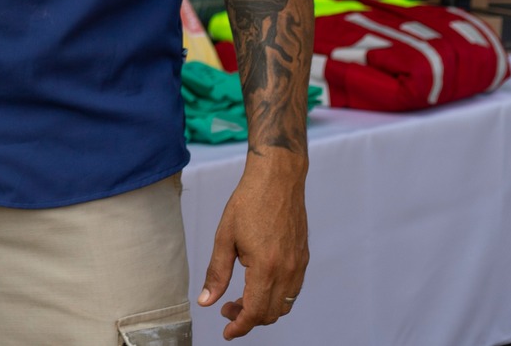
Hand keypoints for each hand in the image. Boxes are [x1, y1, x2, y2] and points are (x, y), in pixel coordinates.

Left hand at [199, 156, 307, 337]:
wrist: (278, 180)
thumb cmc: (248, 203)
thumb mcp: (224, 238)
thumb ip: (216, 273)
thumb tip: (206, 302)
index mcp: (266, 268)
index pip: (255, 312)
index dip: (239, 327)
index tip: (226, 332)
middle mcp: (288, 271)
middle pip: (271, 314)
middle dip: (248, 318)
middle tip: (226, 308)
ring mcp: (299, 266)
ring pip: (284, 305)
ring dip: (263, 309)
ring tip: (240, 298)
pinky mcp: (303, 259)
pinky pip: (292, 291)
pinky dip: (276, 297)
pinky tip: (257, 285)